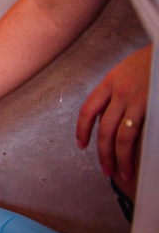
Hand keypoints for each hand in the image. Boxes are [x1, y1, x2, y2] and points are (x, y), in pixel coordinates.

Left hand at [77, 45, 149, 191]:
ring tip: (123, 171)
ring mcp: (137, 99)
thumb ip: (121, 90)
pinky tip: (138, 158)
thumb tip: (117, 112)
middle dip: (103, 153)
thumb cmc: (154, 60)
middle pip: (103, 130)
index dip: (82, 130)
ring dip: (119, 157)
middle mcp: (120, 91)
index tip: (82, 145)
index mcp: (111, 82)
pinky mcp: (151, 105)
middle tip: (106, 169)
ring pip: (121, 136)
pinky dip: (137, 149)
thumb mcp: (130, 69)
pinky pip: (140, 133)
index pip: (88, 110)